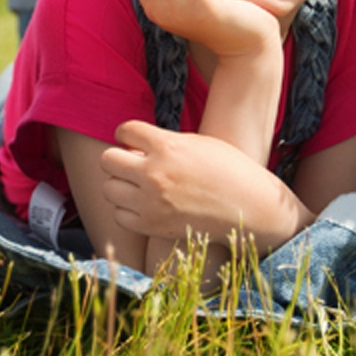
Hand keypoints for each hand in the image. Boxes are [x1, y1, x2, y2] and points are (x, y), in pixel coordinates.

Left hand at [101, 120, 280, 242]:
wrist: (248, 206)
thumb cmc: (229, 169)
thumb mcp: (200, 143)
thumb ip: (166, 142)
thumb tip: (137, 145)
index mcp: (168, 145)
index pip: (125, 130)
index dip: (127, 133)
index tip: (133, 139)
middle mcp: (154, 173)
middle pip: (107, 159)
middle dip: (119, 158)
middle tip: (133, 163)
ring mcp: (150, 201)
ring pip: (109, 188)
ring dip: (121, 185)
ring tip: (139, 185)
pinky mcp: (151, 226)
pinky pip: (119, 215)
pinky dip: (128, 209)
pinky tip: (146, 204)